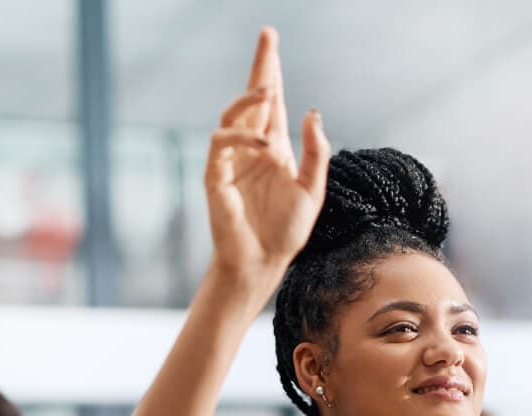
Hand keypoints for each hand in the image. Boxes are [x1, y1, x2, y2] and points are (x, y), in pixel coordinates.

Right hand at [205, 27, 329, 288]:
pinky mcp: (216, 176)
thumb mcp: (313, 190)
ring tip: (268, 89)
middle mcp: (251, 148)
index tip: (272, 41)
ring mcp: (231, 161)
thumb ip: (315, 153)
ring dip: (249, 99)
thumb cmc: (286, 231)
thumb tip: (310, 113)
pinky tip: (263, 144)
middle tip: (267, 36)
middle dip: (260, 68)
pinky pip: (221, 145)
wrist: (263, 262)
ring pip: (232, 115)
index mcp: (274, 148)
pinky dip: (240, 138)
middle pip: (252, 98)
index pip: (272, 102)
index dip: (272, 72)